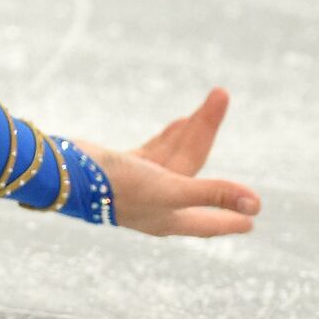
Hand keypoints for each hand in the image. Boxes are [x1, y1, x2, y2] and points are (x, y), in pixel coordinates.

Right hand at [72, 87, 260, 236]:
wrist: (63, 172)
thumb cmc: (117, 187)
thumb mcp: (170, 189)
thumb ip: (212, 194)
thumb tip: (255, 206)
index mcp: (168, 217)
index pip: (208, 220)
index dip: (230, 219)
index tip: (250, 223)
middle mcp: (155, 203)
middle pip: (193, 168)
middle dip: (206, 132)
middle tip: (220, 95)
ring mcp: (137, 185)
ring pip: (174, 155)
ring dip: (190, 127)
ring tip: (208, 97)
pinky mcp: (119, 168)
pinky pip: (153, 151)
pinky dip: (168, 135)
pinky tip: (179, 121)